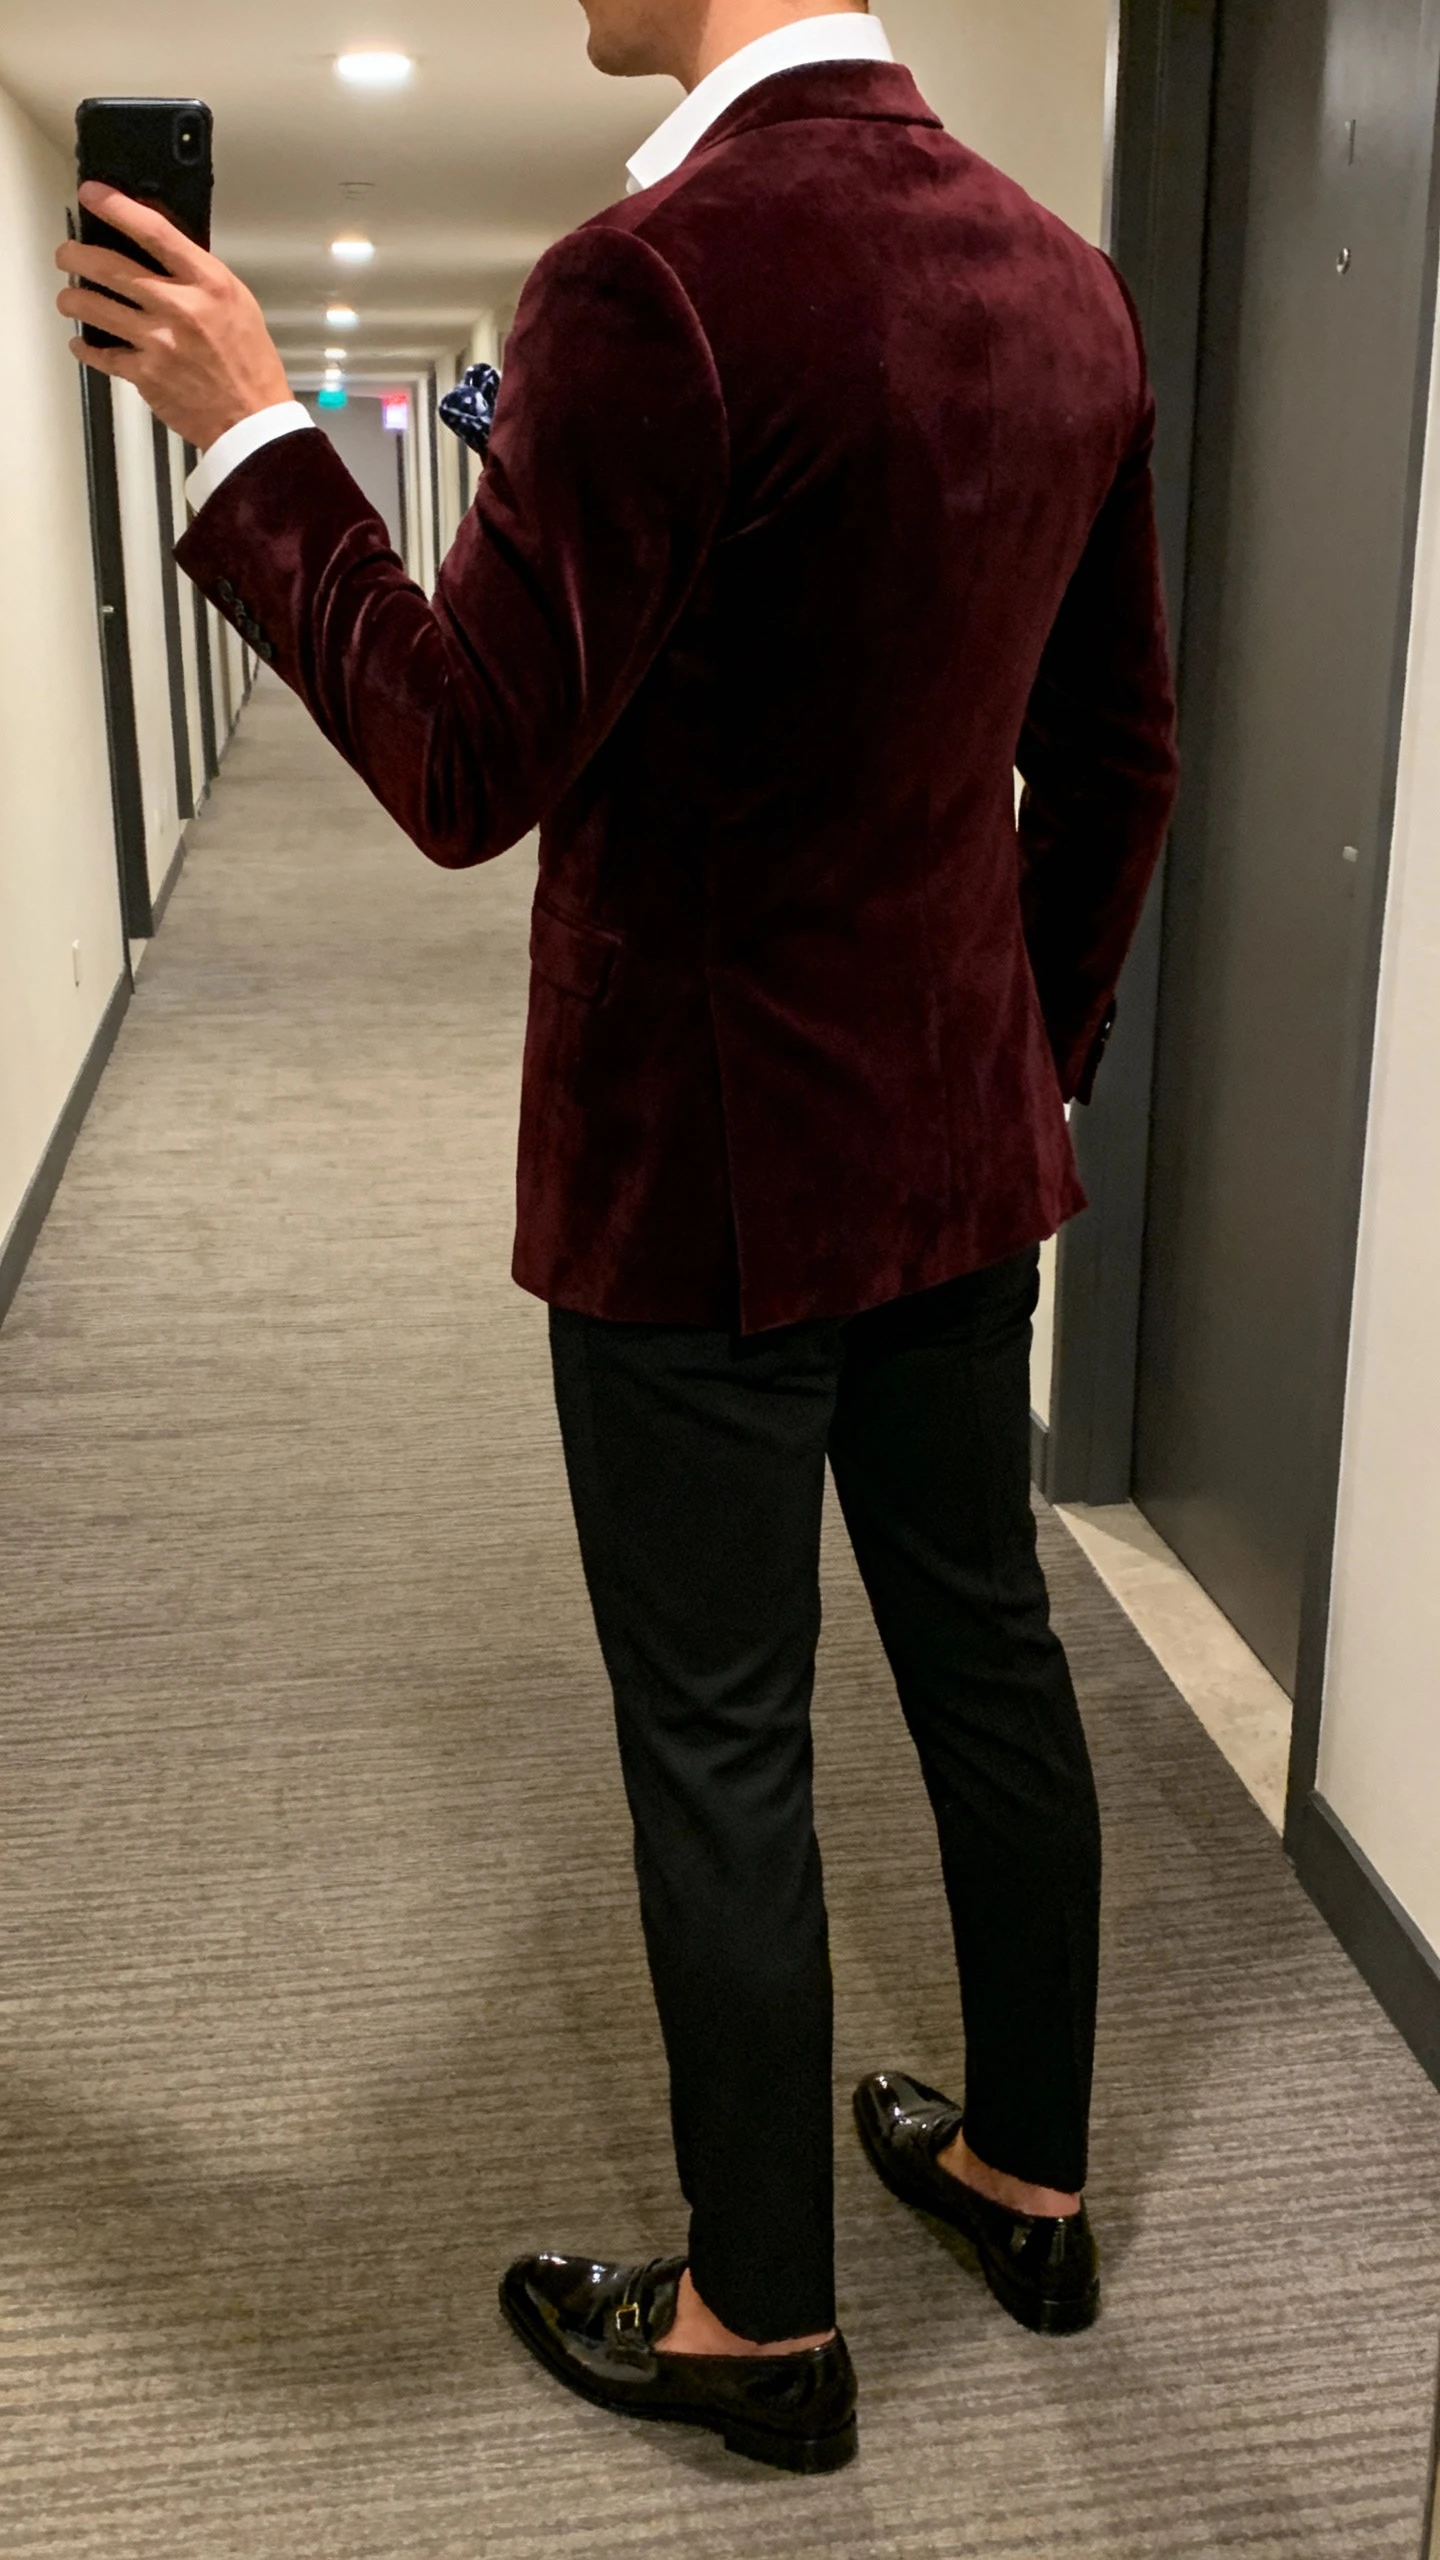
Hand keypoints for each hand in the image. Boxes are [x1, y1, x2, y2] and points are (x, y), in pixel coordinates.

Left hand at [55, 182, 290, 451]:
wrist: (251, 419)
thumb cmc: (248, 362)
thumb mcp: (236, 301)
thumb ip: (197, 275)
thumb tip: (157, 253)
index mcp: (207, 283)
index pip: (153, 231)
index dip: (115, 207)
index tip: (91, 194)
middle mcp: (179, 307)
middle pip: (109, 266)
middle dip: (75, 255)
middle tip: (66, 254)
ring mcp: (158, 341)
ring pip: (93, 307)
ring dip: (72, 299)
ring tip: (69, 298)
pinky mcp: (144, 374)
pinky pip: (100, 355)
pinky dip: (85, 347)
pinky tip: (82, 342)